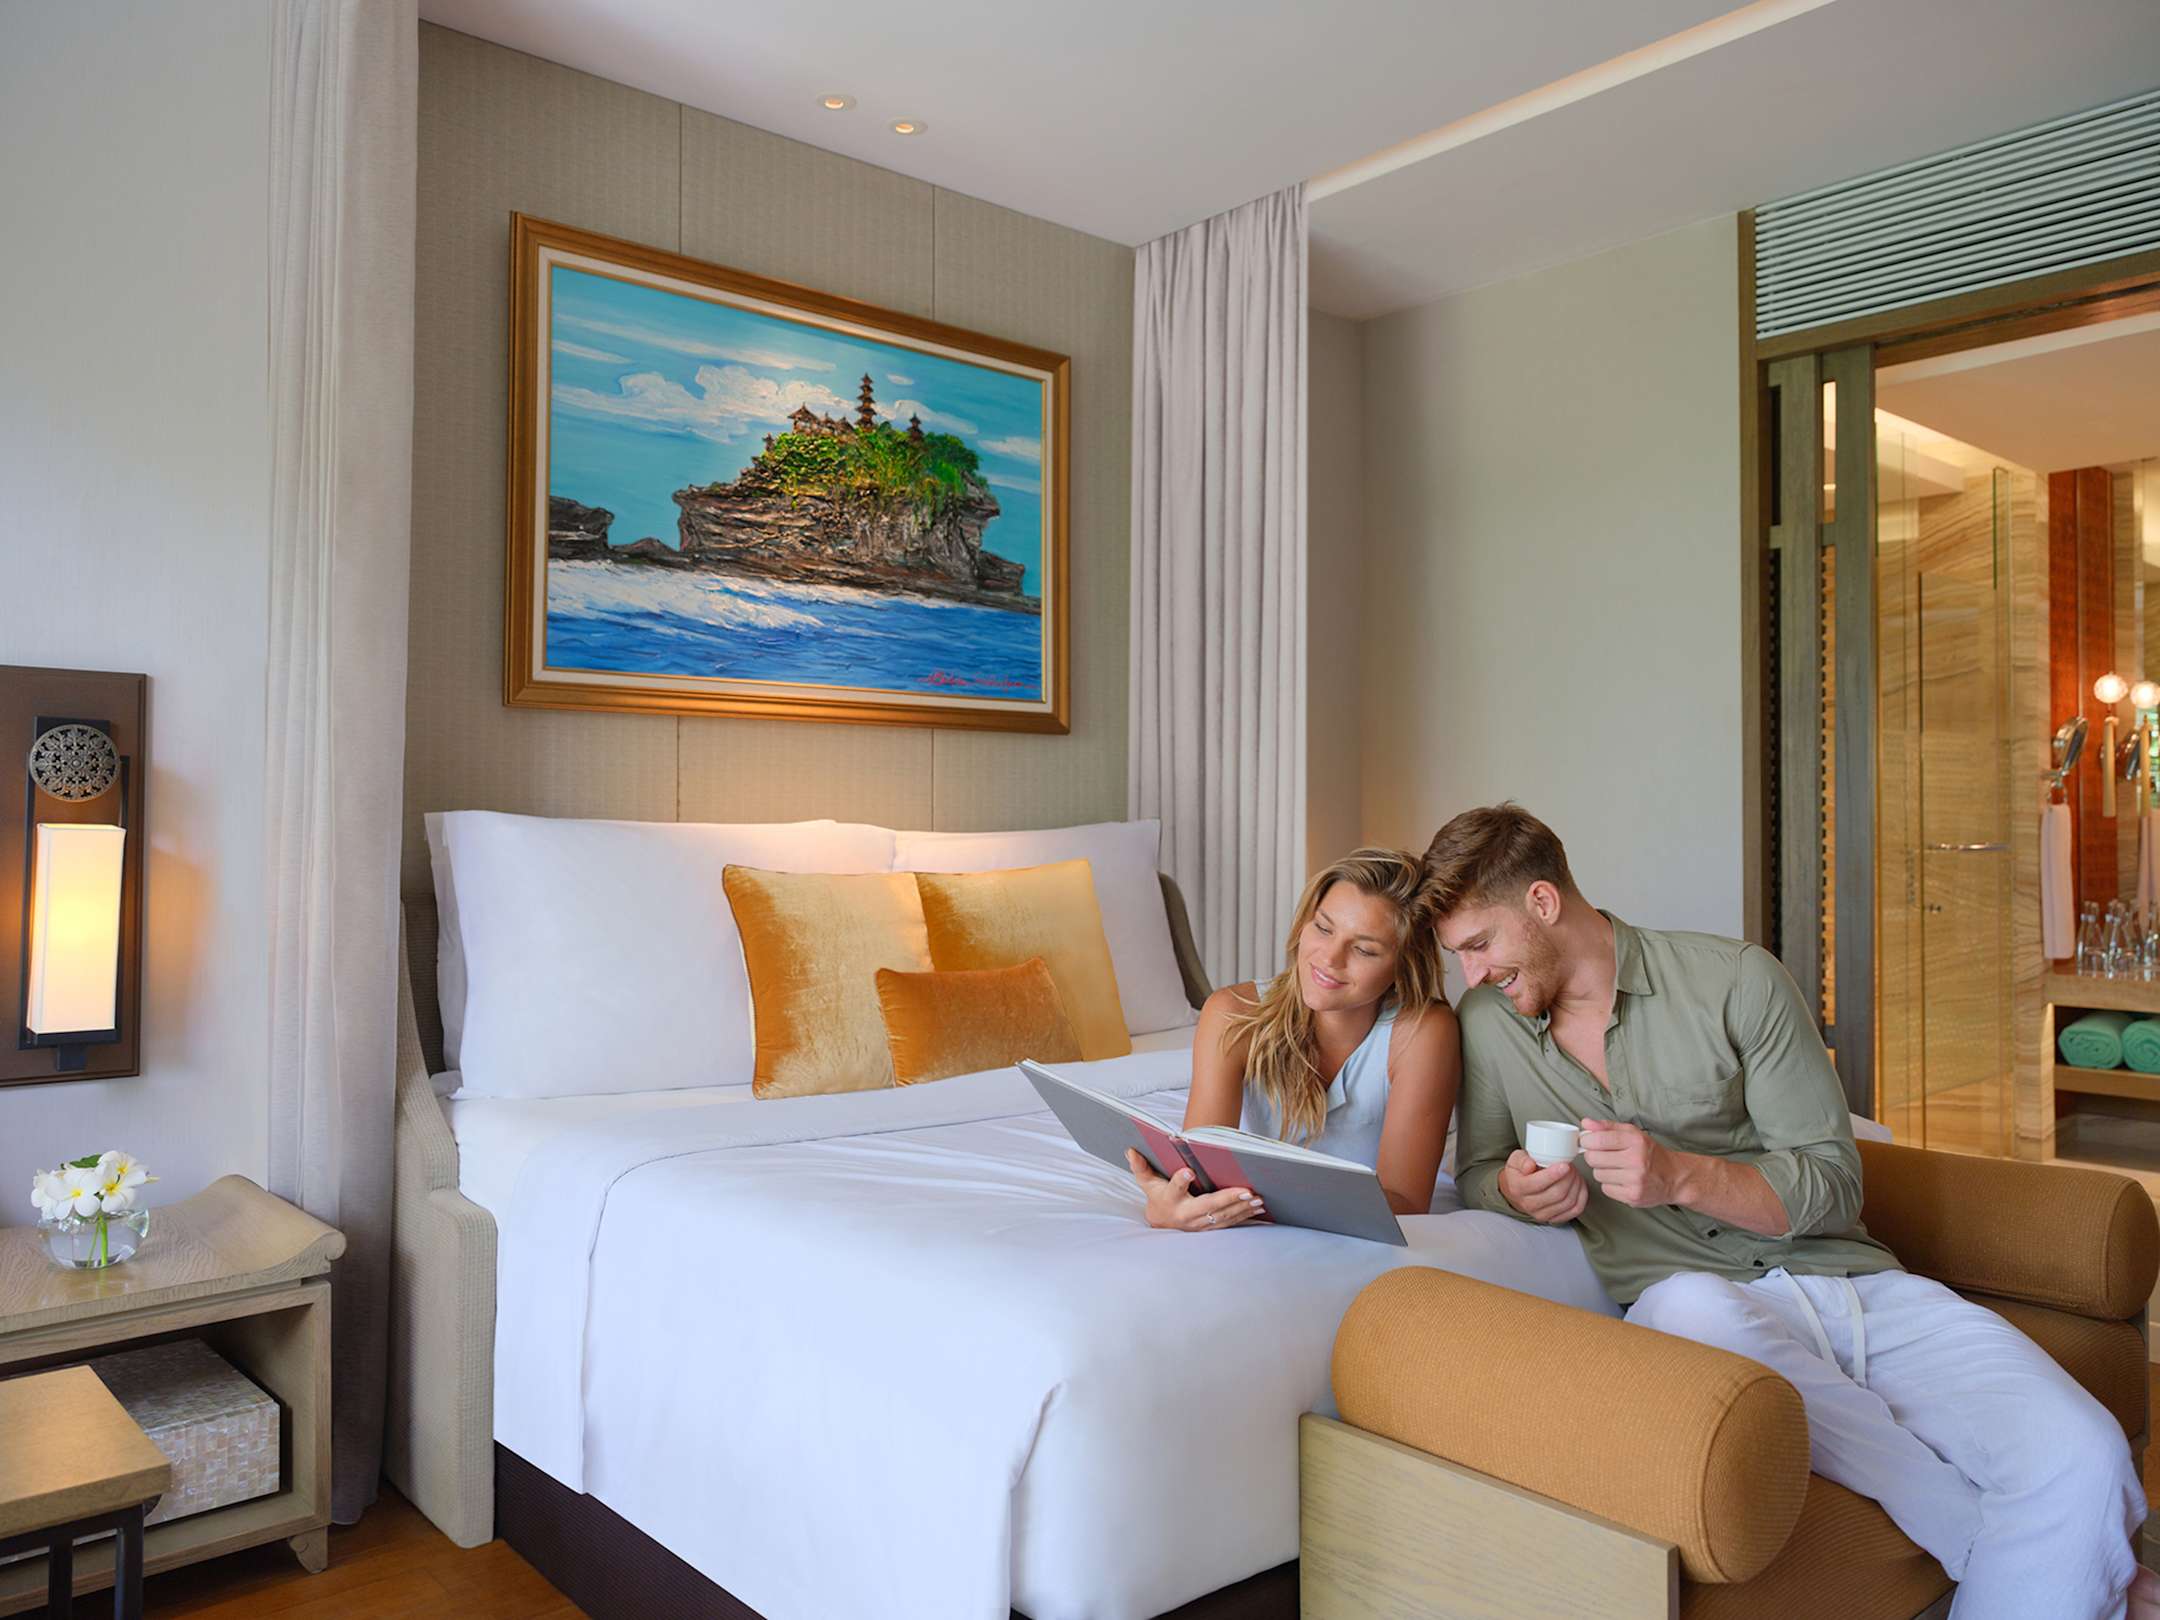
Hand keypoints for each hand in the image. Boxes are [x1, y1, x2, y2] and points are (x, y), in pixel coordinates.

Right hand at [1126, 1150, 1264, 1231]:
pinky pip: (1229, 1223)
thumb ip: (1140, 1167)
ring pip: (1223, 1216)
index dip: (1180, 1181)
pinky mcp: (1210, 1228)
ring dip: (1241, 1208)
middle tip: (1245, 1190)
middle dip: (1227, 1199)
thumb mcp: (1147, 1183)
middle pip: (1208, 1206)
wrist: (1162, 1223)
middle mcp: (1186, 1214)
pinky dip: (1245, 1215)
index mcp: (1170, 1199)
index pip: (1174, 1188)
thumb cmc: (1157, 1197)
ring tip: (1257, 1198)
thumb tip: (1131, 1150)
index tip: (1188, 1171)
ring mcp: (1200, 1224)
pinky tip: (1258, 1208)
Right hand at [1496, 1149, 1587, 1223]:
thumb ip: (1521, 1160)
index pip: (1538, 1184)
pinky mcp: (1554, 1219)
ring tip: (1575, 1173)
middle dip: (1569, 1178)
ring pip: (1568, 1202)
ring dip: (1576, 1185)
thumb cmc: (1518, 1173)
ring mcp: (1542, 1214)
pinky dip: (1582, 1196)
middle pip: (1557, 1194)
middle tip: (1571, 1166)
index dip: (1554, 1175)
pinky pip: (1575, 1210)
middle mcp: (1529, 1204)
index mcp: (1518, 1188)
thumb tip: (1530, 1165)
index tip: (1565, 1165)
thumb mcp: (1515, 1160)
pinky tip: (1579, 1185)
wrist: (1515, 1191)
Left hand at [1578, 1119, 1678, 1207]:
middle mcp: (1636, 1161)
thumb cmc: (1650, 1153)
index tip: (1587, 1141)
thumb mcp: (1633, 1134)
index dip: (1587, 1140)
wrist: (1674, 1178)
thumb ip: (1607, 1127)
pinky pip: (1605, 1189)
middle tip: (1602, 1155)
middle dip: (1593, 1156)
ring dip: (1602, 1171)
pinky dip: (1609, 1185)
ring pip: (1598, 1175)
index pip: (1599, 1139)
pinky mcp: (1632, 1196)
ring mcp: (1635, 1181)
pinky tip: (1621, 1180)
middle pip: (1593, 1158)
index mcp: (1636, 1141)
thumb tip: (1585, 1123)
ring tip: (1616, 1168)